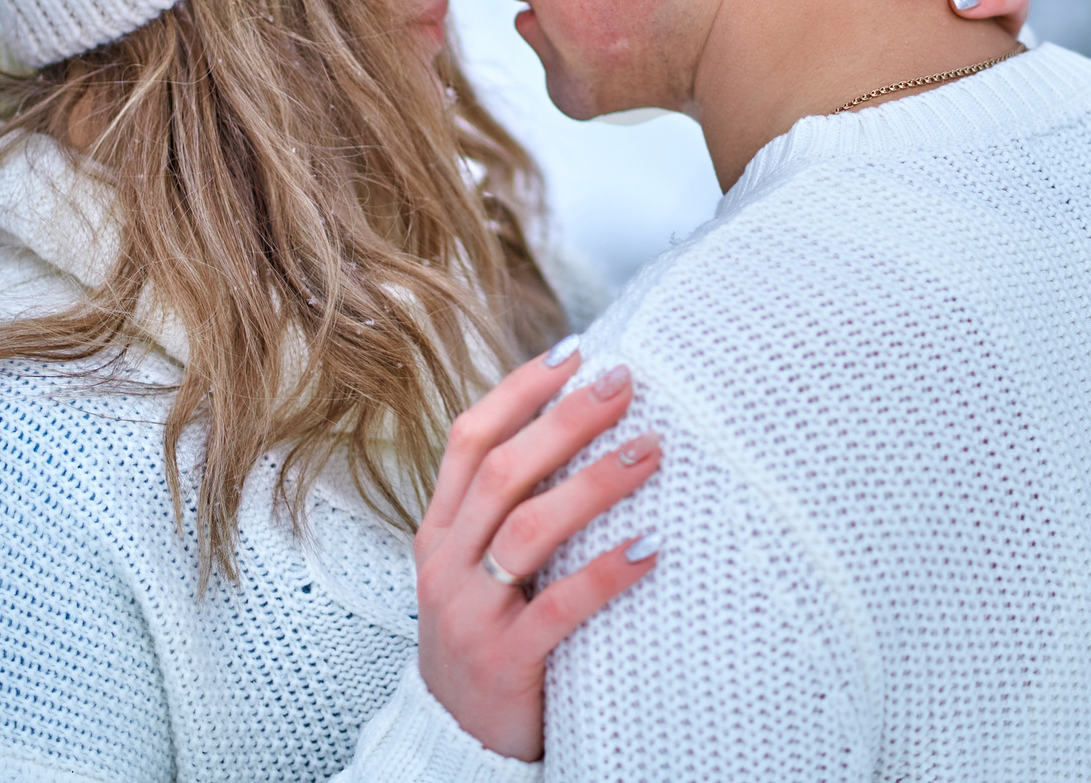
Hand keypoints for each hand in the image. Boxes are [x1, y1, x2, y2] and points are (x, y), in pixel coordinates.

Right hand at [412, 341, 661, 760]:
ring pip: (527, 530)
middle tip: (624, 383)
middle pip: (502, 472)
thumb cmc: (487, 632)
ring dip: (593, 483)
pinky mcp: (505, 662)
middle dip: (565, 420)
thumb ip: (507, 506)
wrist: (455, 738)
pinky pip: (559, 609)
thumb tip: (578, 419)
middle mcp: (446, 564)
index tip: (575, 351)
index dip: (519, 391)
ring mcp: (470, 614)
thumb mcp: (476, 564)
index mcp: (438, 531)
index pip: (468, 440)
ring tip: (652, 451)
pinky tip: (650, 549)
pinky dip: (606, 573)